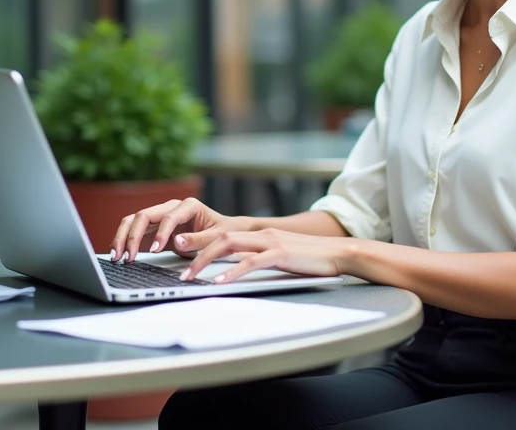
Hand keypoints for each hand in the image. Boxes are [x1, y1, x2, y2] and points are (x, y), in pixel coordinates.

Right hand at [109, 198, 250, 262]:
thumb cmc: (223, 232)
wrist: (225, 231)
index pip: (168, 216)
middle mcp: (171, 207)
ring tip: (117, 257)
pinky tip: (118, 253)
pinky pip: (134, 230)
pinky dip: (125, 240)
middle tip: (127, 257)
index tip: (155, 251)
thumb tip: (176, 241)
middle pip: (144, 215)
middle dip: (133, 235)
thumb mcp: (217, 238)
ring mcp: (161, 215)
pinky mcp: (154, 227)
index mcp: (189, 205)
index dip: (160, 233)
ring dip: (123, 237)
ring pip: (134, 220)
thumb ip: (198, 240)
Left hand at [180, 227, 356, 283]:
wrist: (340, 253)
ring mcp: (271, 242)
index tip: (177, 251)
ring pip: (229, 244)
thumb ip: (259, 259)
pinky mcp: (281, 254)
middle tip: (175, 265)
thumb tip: (235, 269)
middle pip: (220, 235)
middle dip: (194, 249)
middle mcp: (262, 234)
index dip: (198, 240)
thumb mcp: (279, 256)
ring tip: (189, 277)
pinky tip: (220, 282)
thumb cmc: (311, 259)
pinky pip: (251, 261)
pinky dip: (233, 272)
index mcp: (260, 234)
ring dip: (205, 260)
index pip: (223, 233)